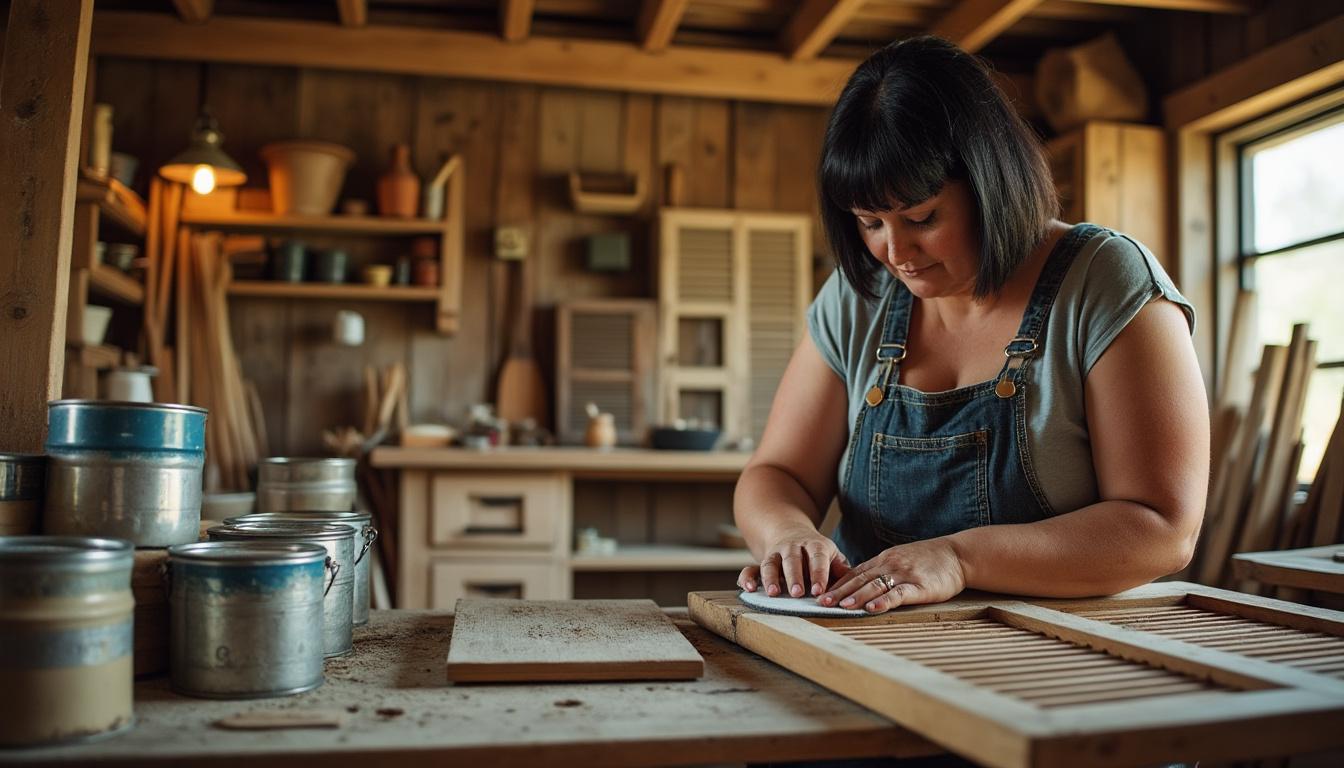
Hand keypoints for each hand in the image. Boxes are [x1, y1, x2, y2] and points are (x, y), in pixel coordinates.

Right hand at [737, 526, 849, 597]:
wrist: (790, 532)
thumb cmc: (816, 552)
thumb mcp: (831, 554)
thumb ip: (840, 568)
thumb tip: (853, 582)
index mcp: (814, 545)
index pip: (817, 558)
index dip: (818, 573)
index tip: (819, 590)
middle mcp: (793, 547)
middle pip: (792, 559)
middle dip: (794, 576)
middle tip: (798, 593)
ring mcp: (775, 554)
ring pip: (771, 563)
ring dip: (771, 578)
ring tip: (774, 593)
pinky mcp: (762, 561)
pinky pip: (752, 568)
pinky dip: (748, 577)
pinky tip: (749, 589)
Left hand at [818, 538, 965, 612]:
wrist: (958, 555)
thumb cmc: (929, 560)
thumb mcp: (900, 559)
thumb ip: (882, 570)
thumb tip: (860, 583)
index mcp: (884, 560)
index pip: (855, 572)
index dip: (837, 583)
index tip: (820, 593)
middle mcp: (890, 565)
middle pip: (860, 579)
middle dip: (839, 591)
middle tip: (821, 602)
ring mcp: (905, 575)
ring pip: (875, 586)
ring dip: (856, 596)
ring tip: (840, 606)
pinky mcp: (920, 586)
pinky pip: (899, 594)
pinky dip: (884, 601)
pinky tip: (872, 608)